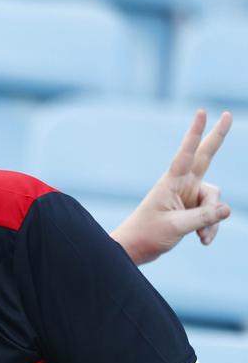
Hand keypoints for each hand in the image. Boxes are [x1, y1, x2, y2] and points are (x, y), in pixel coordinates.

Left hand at [112, 109, 232, 264]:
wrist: (135, 249)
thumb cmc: (147, 235)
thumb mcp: (176, 227)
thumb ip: (203, 218)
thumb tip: (228, 209)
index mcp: (171, 183)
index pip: (186, 154)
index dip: (195, 134)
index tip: (201, 112)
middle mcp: (182, 185)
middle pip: (205, 157)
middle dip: (217, 137)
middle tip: (227, 114)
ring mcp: (188, 196)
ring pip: (214, 200)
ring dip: (212, 220)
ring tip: (201, 238)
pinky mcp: (192, 209)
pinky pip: (212, 214)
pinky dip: (210, 228)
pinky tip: (202, 241)